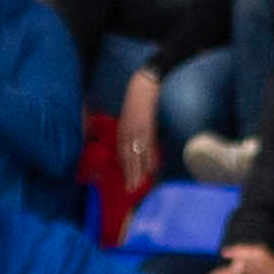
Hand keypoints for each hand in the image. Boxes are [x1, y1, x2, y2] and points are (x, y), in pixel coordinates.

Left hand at [117, 70, 158, 193]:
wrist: (145, 84)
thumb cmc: (139, 99)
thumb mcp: (133, 116)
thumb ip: (135, 130)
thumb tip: (140, 143)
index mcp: (123, 130)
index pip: (123, 154)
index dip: (125, 169)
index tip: (127, 182)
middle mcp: (127, 132)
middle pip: (127, 157)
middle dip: (129, 175)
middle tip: (131, 190)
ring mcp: (136, 129)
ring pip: (136, 154)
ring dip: (138, 170)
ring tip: (139, 184)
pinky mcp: (146, 125)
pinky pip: (147, 145)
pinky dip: (149, 157)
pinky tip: (151, 168)